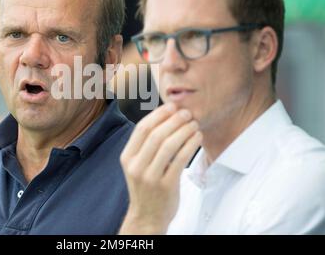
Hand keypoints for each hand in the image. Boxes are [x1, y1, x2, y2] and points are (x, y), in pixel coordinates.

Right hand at [119, 103, 201, 233]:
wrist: (147, 216)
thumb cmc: (146, 186)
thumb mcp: (137, 165)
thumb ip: (146, 145)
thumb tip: (164, 116)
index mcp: (127, 157)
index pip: (142, 128)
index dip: (158, 114)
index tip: (171, 106)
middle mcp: (136, 166)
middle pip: (156, 134)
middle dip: (174, 120)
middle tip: (187, 113)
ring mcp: (150, 177)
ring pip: (169, 145)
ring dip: (184, 130)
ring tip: (194, 124)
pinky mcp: (166, 186)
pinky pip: (180, 159)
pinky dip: (190, 144)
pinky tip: (197, 138)